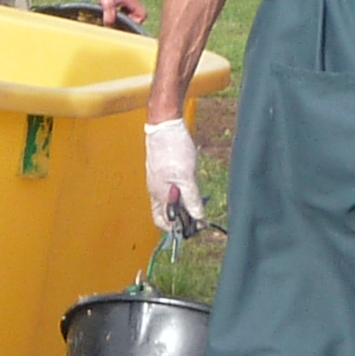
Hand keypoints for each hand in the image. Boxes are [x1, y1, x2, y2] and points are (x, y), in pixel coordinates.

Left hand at [92, 0, 150, 30]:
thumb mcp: (107, 2)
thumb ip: (109, 15)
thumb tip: (109, 26)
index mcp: (133, 0)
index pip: (143, 15)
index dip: (135, 22)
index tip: (124, 22)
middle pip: (137, 14)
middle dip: (128, 19)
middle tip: (118, 21)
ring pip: (130, 10)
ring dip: (123, 15)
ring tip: (113, 16)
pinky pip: (124, 5)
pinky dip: (119, 10)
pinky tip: (109, 9)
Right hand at [145, 117, 205, 236]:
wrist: (165, 126)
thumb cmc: (173, 149)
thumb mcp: (186, 176)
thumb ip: (191, 198)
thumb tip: (197, 216)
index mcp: (159, 194)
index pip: (163, 221)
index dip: (177, 229)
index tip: (194, 227)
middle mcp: (155, 190)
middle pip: (166, 213)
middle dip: (182, 218)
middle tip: (199, 217)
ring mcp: (158, 180)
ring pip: (169, 201)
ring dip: (182, 205)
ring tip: (197, 202)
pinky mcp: (162, 171)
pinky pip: (170, 189)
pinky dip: (181, 193)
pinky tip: (190, 187)